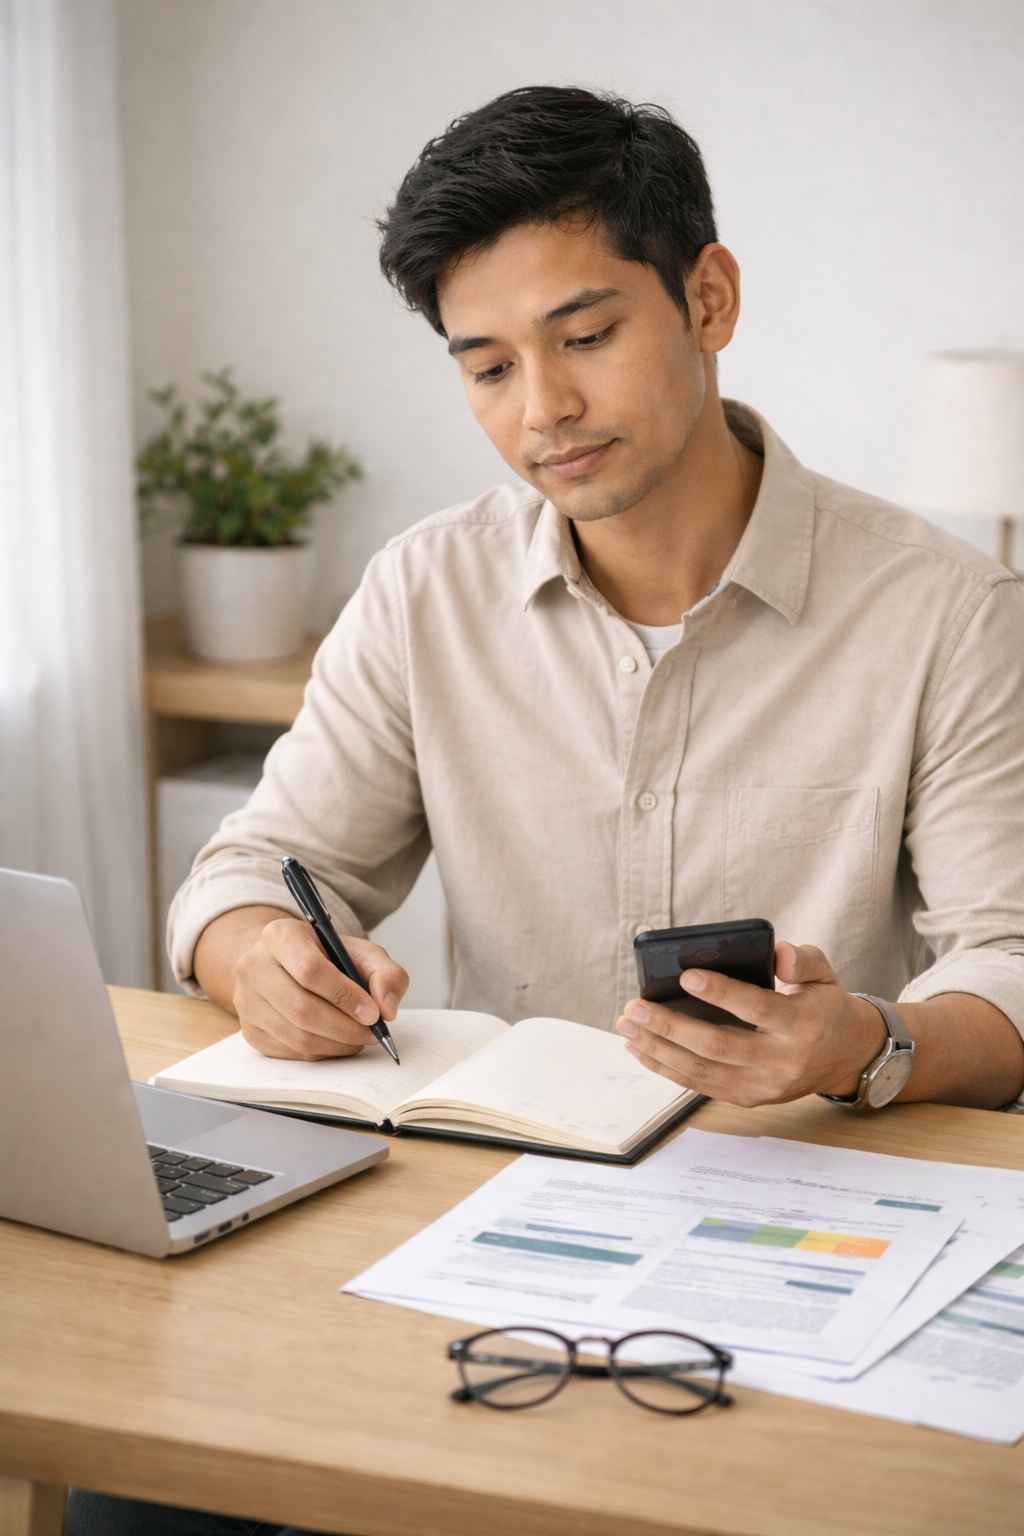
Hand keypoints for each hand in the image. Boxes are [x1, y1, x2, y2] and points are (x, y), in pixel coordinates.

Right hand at [233, 916, 409, 1059]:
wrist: (285, 964)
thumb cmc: (326, 957)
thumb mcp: (361, 952)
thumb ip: (385, 973)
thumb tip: (387, 1008)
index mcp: (280, 936)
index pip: (310, 970)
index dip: (345, 996)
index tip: (372, 1013)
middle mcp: (254, 966)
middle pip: (301, 1008)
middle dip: (344, 1027)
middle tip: (371, 1032)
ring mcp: (246, 1001)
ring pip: (296, 1036)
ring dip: (336, 1043)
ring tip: (359, 1037)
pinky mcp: (250, 1030)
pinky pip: (290, 1051)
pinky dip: (322, 1052)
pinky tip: (337, 1041)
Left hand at [614, 941, 886, 1106]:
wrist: (842, 1056)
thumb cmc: (822, 1005)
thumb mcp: (824, 975)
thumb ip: (803, 961)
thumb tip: (778, 955)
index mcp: (801, 1024)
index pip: (756, 1008)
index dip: (721, 993)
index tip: (686, 975)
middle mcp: (780, 1060)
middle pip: (718, 1045)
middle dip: (670, 1026)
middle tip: (634, 1007)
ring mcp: (762, 1085)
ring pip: (702, 1070)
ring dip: (658, 1049)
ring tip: (626, 1027)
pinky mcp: (747, 1098)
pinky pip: (700, 1086)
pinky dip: (666, 1069)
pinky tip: (640, 1049)